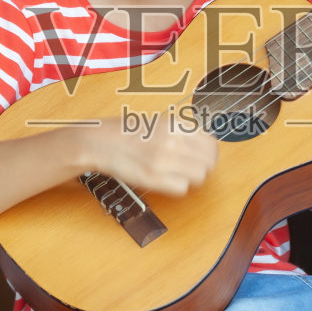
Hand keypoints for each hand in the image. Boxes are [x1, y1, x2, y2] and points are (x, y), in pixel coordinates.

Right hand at [85, 118, 218, 195]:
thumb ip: (183, 133)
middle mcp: (172, 140)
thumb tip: (205, 146)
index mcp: (175, 124)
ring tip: (175, 174)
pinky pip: (182, 188)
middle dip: (202, 168)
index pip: (211, 144)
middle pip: (209, 162)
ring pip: (199, 176)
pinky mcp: (153, 177)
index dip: (207, 155)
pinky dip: (175, 188)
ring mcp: (163, 159)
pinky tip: (164, 181)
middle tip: (188, 169)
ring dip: (190, 179)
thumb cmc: (127, 133)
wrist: (100, 142)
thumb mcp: (159, 122)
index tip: (200, 158)